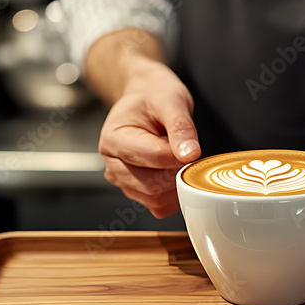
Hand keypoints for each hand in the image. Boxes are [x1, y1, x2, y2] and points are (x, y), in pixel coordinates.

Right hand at [97, 56, 200, 217]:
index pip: (152, 158)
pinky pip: (159, 206)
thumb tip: (190, 155)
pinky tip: (176, 172)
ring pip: (155, 200)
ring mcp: (122, 181)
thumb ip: (181, 127)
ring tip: (179, 159)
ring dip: (177, 185)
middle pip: (152, 186)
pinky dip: (174, 195)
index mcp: (113, 139)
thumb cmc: (155, 97)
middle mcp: (112, 164)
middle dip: (177, 173)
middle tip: (188, 153)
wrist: (145, 99)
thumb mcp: (171, 100)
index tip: (192, 147)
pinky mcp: (136, 192)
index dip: (178, 155)